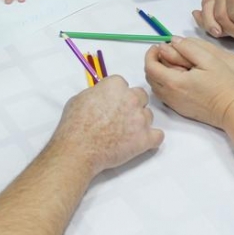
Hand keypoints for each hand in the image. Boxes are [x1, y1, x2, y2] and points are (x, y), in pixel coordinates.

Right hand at [49, 76, 163, 174]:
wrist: (78, 150)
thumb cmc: (75, 125)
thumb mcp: (80, 98)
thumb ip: (97, 93)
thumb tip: (102, 95)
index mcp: (116, 86)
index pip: (123, 84)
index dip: (117, 95)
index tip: (111, 103)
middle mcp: (131, 98)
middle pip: (141, 96)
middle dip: (132, 105)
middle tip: (120, 118)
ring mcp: (140, 119)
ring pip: (148, 116)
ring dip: (139, 122)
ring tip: (124, 134)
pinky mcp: (145, 138)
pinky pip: (158, 136)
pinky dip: (151, 139)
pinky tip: (140, 142)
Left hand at [144, 38, 233, 129]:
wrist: (230, 110)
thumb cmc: (222, 84)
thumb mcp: (208, 59)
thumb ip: (188, 48)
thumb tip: (172, 41)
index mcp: (174, 82)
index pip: (150, 67)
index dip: (150, 54)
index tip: (159, 46)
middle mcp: (170, 95)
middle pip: (149, 77)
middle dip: (152, 62)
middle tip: (163, 53)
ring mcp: (174, 104)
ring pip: (155, 87)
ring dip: (157, 73)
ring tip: (170, 64)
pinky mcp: (179, 109)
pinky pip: (163, 95)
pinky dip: (163, 84)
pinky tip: (177, 77)